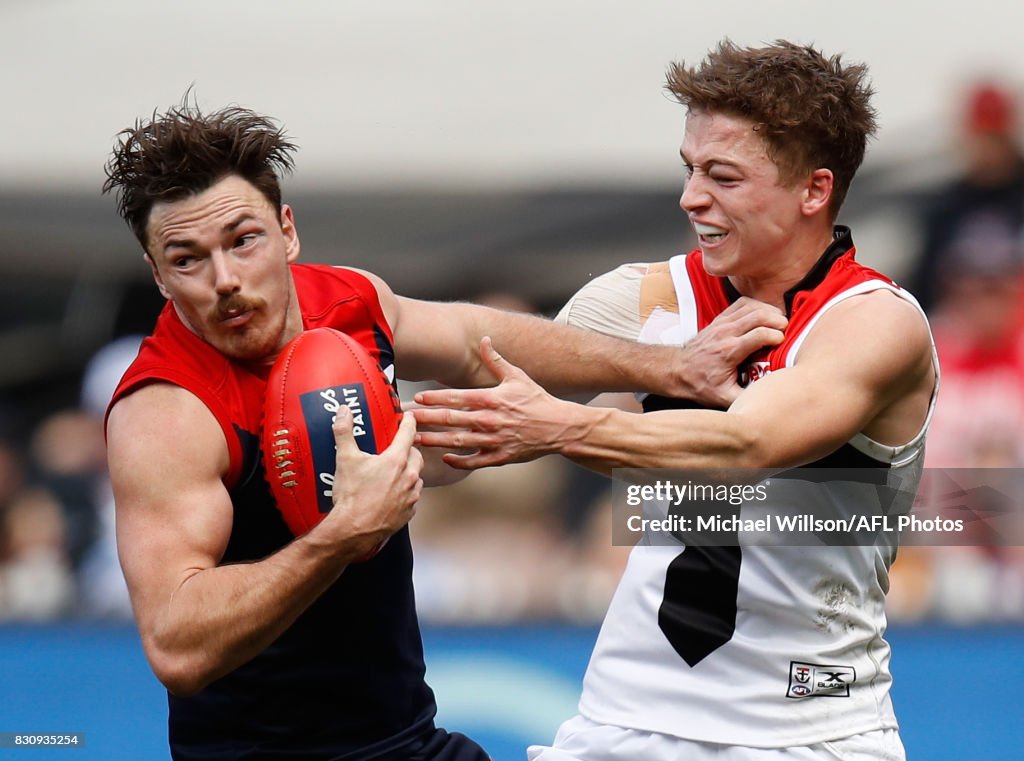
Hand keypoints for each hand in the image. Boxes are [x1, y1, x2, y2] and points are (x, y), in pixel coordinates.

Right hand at [320, 407, 422, 559]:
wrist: (353, 530)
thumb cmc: (351, 497)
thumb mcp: (345, 459)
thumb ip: (344, 432)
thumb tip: (344, 413)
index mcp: (396, 461)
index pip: (408, 434)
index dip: (408, 422)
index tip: (409, 417)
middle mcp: (408, 477)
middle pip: (416, 456)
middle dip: (409, 449)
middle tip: (398, 448)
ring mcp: (411, 496)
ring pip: (416, 477)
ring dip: (409, 472)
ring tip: (394, 472)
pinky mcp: (409, 512)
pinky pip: (412, 497)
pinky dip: (406, 492)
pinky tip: (393, 493)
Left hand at [412, 337, 576, 469]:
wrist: (560, 427)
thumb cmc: (537, 400)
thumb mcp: (517, 376)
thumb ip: (496, 360)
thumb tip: (484, 339)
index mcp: (491, 399)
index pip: (456, 397)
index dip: (434, 397)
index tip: (416, 397)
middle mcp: (489, 420)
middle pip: (450, 419)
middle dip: (426, 419)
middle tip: (405, 419)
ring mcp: (493, 441)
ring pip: (457, 442)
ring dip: (435, 440)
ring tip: (415, 440)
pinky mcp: (500, 457)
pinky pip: (474, 461)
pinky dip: (459, 461)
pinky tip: (444, 458)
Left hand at [671, 297, 785, 406]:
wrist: (677, 371)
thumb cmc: (700, 384)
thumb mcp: (723, 398)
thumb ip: (745, 399)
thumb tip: (768, 400)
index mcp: (729, 352)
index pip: (760, 334)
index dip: (777, 336)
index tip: (783, 344)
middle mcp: (725, 333)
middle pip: (759, 315)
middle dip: (778, 321)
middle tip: (787, 331)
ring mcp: (722, 323)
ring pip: (752, 306)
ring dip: (770, 311)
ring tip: (780, 323)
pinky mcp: (720, 319)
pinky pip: (743, 303)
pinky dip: (757, 305)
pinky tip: (765, 315)